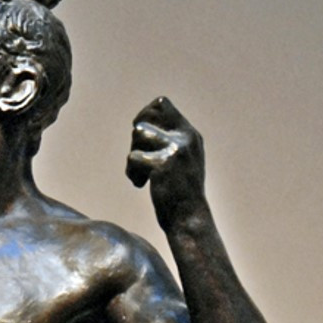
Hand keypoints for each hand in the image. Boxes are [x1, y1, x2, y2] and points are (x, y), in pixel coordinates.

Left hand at [126, 97, 204, 220]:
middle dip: (137, 134)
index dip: (145, 115)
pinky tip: (141, 184)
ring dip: (134, 155)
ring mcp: (175, 150)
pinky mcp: (162, 165)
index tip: (143, 137)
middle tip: (140, 154)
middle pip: (147, 116)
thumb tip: (140, 125)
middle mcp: (185, 138)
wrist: (189, 218)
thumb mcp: (183, 160)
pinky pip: (132, 158)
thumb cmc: (182, 194)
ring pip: (138, 134)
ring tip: (141, 174)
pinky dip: (132, 173)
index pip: (162, 104)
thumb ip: (169, 140)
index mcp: (190, 134)